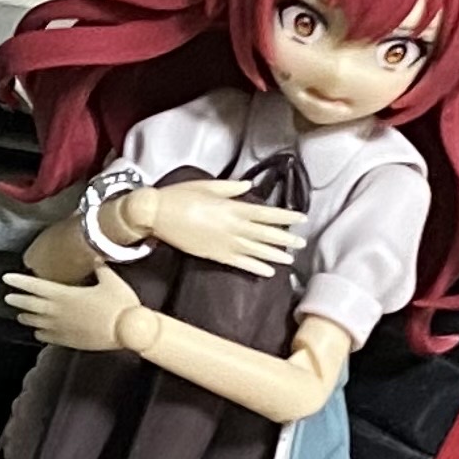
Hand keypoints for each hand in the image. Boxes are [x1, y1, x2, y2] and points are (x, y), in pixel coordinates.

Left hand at [2, 265, 149, 355]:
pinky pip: (47, 337)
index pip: (35, 286)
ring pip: (36, 322)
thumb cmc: (120, 305)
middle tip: (8, 297)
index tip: (7, 278)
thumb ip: (100, 269)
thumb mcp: (111, 280)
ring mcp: (61, 328)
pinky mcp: (68, 341)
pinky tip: (39, 332)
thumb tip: (96, 258)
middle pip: (30, 305)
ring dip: (26, 317)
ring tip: (20, 315)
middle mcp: (58, 311)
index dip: (19, 281)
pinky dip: (40, 333)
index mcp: (64, 294)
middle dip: (17, 300)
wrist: (127, 332)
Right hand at [124, 177, 305, 275]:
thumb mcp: (207, 186)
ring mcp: (224, 243)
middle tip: (302, 244)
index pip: (266, 214)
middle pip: (265, 234)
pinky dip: (255, 267)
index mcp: (232, 208)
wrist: (156, 215)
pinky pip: (240, 263)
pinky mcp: (215, 255)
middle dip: (285, 239)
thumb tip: (249, 186)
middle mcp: (232, 227)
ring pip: (256, 251)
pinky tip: (268, 272)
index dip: (285, 217)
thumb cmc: (179, 197)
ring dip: (274, 255)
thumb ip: (231, 188)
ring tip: (290, 260)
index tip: (301, 219)